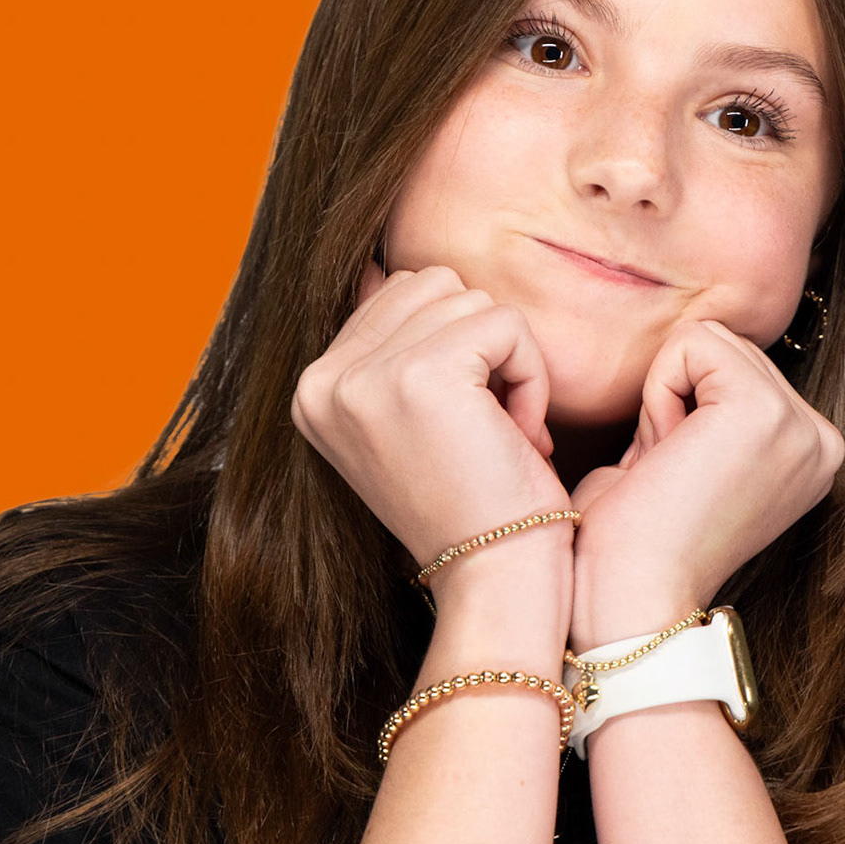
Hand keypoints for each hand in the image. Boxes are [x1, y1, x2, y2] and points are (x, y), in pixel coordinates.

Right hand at [291, 263, 565, 577]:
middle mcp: (323, 381)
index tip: (458, 424)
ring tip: (499, 432)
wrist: (493, 578)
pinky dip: (532, 376)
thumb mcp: (405, 419)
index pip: (399, 293)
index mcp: (313, 389)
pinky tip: (518, 436)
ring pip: (471, 300)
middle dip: (479, 344)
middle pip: (434, 285)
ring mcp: (365, 377)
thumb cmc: (470, 502)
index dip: (454, 345)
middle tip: (485, 425)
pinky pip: (505, 325)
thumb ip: (386, 345)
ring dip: (508, 361)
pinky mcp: (421, 375)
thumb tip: (375, 265)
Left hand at [567, 319, 844, 650]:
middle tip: (668, 474)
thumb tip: (693, 346)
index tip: (678, 477)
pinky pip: (690, 344)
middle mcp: (821, 440)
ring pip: (705, 340)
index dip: (683, 409)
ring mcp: (800, 425)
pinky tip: (665, 456)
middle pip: (722, 345)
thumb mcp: (692, 457)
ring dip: (665, 397)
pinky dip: (657, 393)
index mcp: (810, 452)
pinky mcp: (763, 411)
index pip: (734, 365)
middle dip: (676, 398)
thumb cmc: (636, 541)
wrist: (631, 599)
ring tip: (669, 468)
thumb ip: (705, 405)